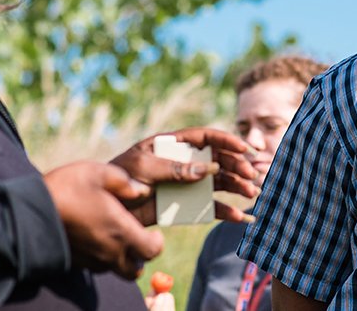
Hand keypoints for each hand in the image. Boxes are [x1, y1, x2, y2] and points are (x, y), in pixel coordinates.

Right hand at [44, 161, 163, 278]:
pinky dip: (100, 258)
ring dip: (120, 259)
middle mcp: (108, 251)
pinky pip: (95, 267)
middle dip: (140, 257)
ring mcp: (90, 259)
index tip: (154, 232)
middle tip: (136, 238)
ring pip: (115, 270)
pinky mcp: (74, 262)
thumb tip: (141, 190)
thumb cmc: (64, 189)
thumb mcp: (97, 172)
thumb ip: (124, 182)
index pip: (152, 250)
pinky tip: (92, 238)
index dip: (156, 242)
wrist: (26, 212)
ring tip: (113, 238)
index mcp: (120, 230)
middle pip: (135, 269)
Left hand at [110, 126, 261, 225]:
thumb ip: (175, 168)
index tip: (244, 149)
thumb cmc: (118, 180)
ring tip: (251, 195)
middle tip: (251, 177)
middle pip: (218, 161)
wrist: (105, 208)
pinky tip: (239, 218)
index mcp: (173, 145)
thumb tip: (209, 169)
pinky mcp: (185, 204)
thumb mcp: (143, 169)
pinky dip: (225, 212)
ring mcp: (186, 184)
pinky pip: (209, 207)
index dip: (227, 141)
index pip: (205, 138)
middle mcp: (183, 162)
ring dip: (237, 187)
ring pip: (219, 183)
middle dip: (237, 167)